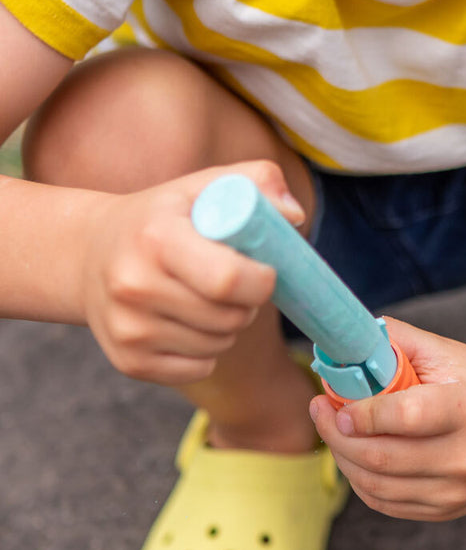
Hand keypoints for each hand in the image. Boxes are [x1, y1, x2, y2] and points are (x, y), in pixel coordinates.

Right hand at [80, 161, 304, 384]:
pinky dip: (205, 351)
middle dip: (247, 303)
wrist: (88, 254)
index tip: (263, 270)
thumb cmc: (163, 219)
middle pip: (232, 318)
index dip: (261, 280)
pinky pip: (200, 368)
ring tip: (203, 298)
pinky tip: (185, 323)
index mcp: (157, 238)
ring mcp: (129, 330)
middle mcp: (134, 286)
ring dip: (227, 327)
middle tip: (232, 283)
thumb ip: (257, 182)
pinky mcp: (130, 362)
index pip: (229, 280)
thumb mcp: (202, 187)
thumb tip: (294, 216)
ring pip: (220, 345)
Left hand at [309, 318, 465, 520]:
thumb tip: (344, 343)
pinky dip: (361, 481)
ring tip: (334, 432)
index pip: (403, 417)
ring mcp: (459, 491)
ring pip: (376, 486)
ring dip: (343, 459)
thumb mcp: (445, 350)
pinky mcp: (449, 510)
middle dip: (337, 436)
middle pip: (381, 458)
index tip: (334, 403)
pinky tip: (355, 456)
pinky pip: (386, 503)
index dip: (359, 413)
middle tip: (321, 412)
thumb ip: (395, 340)